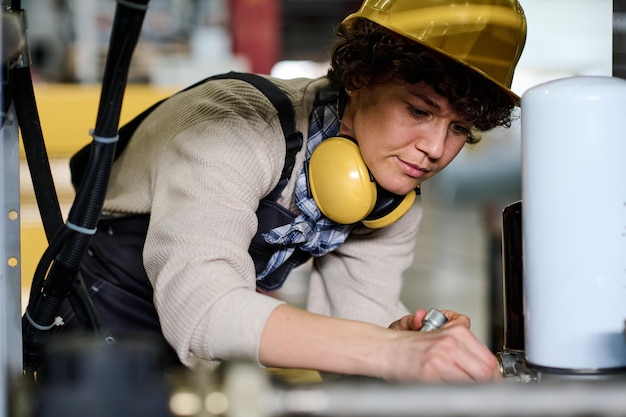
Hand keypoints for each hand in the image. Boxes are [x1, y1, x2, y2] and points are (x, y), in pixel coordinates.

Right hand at [384, 309, 499, 382]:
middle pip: (485, 372)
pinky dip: (453, 392)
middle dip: (485, 384)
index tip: (492, 382)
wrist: (385, 349)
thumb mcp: (441, 337)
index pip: (489, 359)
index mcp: (456, 332)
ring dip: (469, 388)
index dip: (494, 376)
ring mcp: (440, 358)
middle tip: (481, 389)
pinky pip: (453, 389)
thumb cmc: (411, 347)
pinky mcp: (430, 373)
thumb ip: (464, 348)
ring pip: (472, 382)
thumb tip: (487, 369)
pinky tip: (446, 388)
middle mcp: (450, 344)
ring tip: (461, 387)